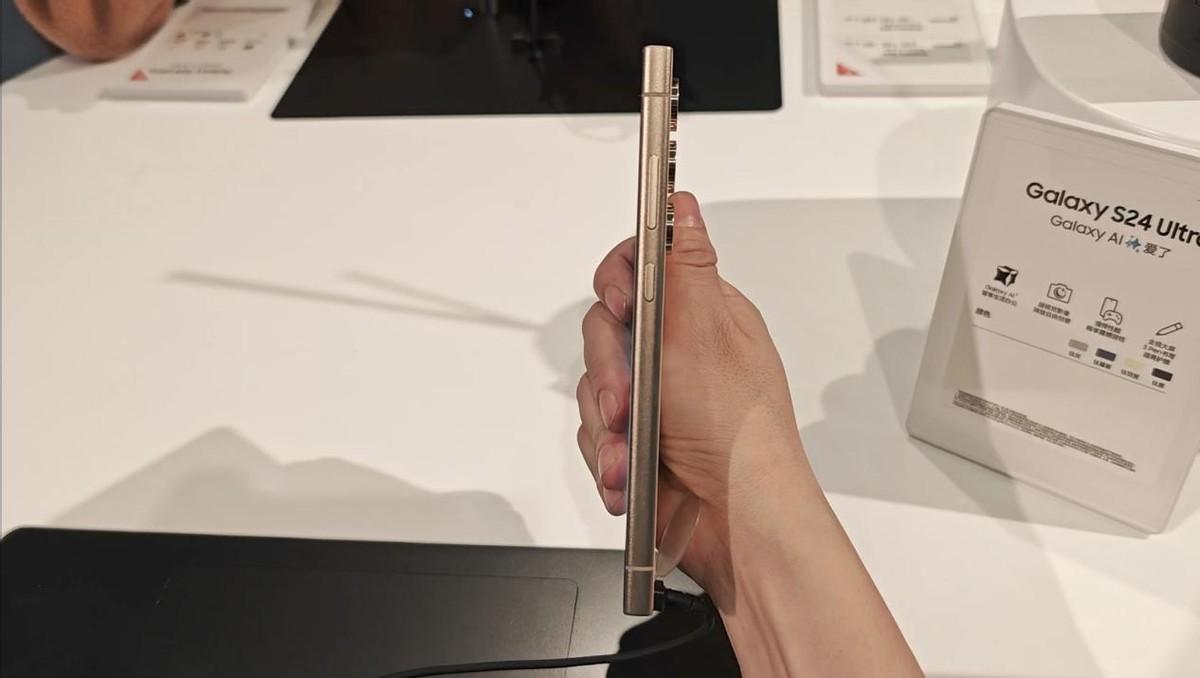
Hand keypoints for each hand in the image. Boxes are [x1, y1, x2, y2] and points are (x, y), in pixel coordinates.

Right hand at [576, 192, 812, 604]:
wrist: (736, 523)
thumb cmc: (737, 433)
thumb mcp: (704, 334)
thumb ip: (684, 265)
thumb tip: (683, 204)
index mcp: (703, 316)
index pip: (644, 267)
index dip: (619, 281)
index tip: (620, 303)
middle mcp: (677, 353)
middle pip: (606, 331)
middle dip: (607, 371)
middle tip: (625, 398)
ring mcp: (656, 399)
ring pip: (593, 388)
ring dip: (606, 427)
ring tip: (631, 454)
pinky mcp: (637, 441)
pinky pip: (594, 435)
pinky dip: (608, 458)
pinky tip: (630, 476)